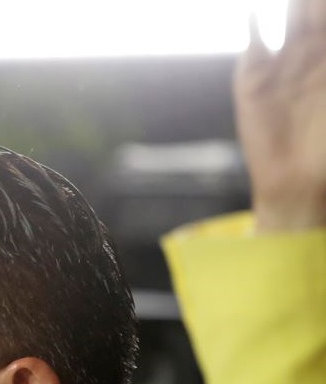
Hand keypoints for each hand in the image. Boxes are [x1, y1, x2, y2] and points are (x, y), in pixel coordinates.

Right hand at [235, 0, 325, 230]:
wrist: (295, 180)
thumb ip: (325, 78)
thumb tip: (295, 59)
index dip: (325, 8)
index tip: (323, 5)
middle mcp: (311, 54)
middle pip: (313, 12)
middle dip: (313, 1)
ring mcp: (281, 64)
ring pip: (289, 19)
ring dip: (294, 5)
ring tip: (295, 0)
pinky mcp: (252, 79)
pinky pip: (253, 44)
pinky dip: (253, 26)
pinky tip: (255, 13)